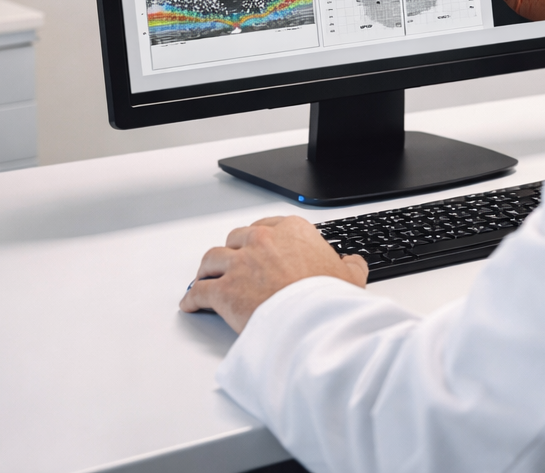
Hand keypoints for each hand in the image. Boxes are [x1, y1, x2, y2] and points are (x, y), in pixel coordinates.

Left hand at [180, 215, 368, 331]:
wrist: (312, 318)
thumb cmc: (328, 297)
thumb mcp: (350, 276)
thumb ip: (350, 265)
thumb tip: (353, 263)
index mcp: (291, 231)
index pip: (266, 226)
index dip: (258, 238)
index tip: (256, 246)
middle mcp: (261, 241)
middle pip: (235, 239)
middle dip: (232, 251)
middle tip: (232, 263)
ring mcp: (239, 264)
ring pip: (211, 260)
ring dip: (207, 269)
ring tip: (205, 277)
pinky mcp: (224, 290)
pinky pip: (199, 292)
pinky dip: (192, 298)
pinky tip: (191, 303)